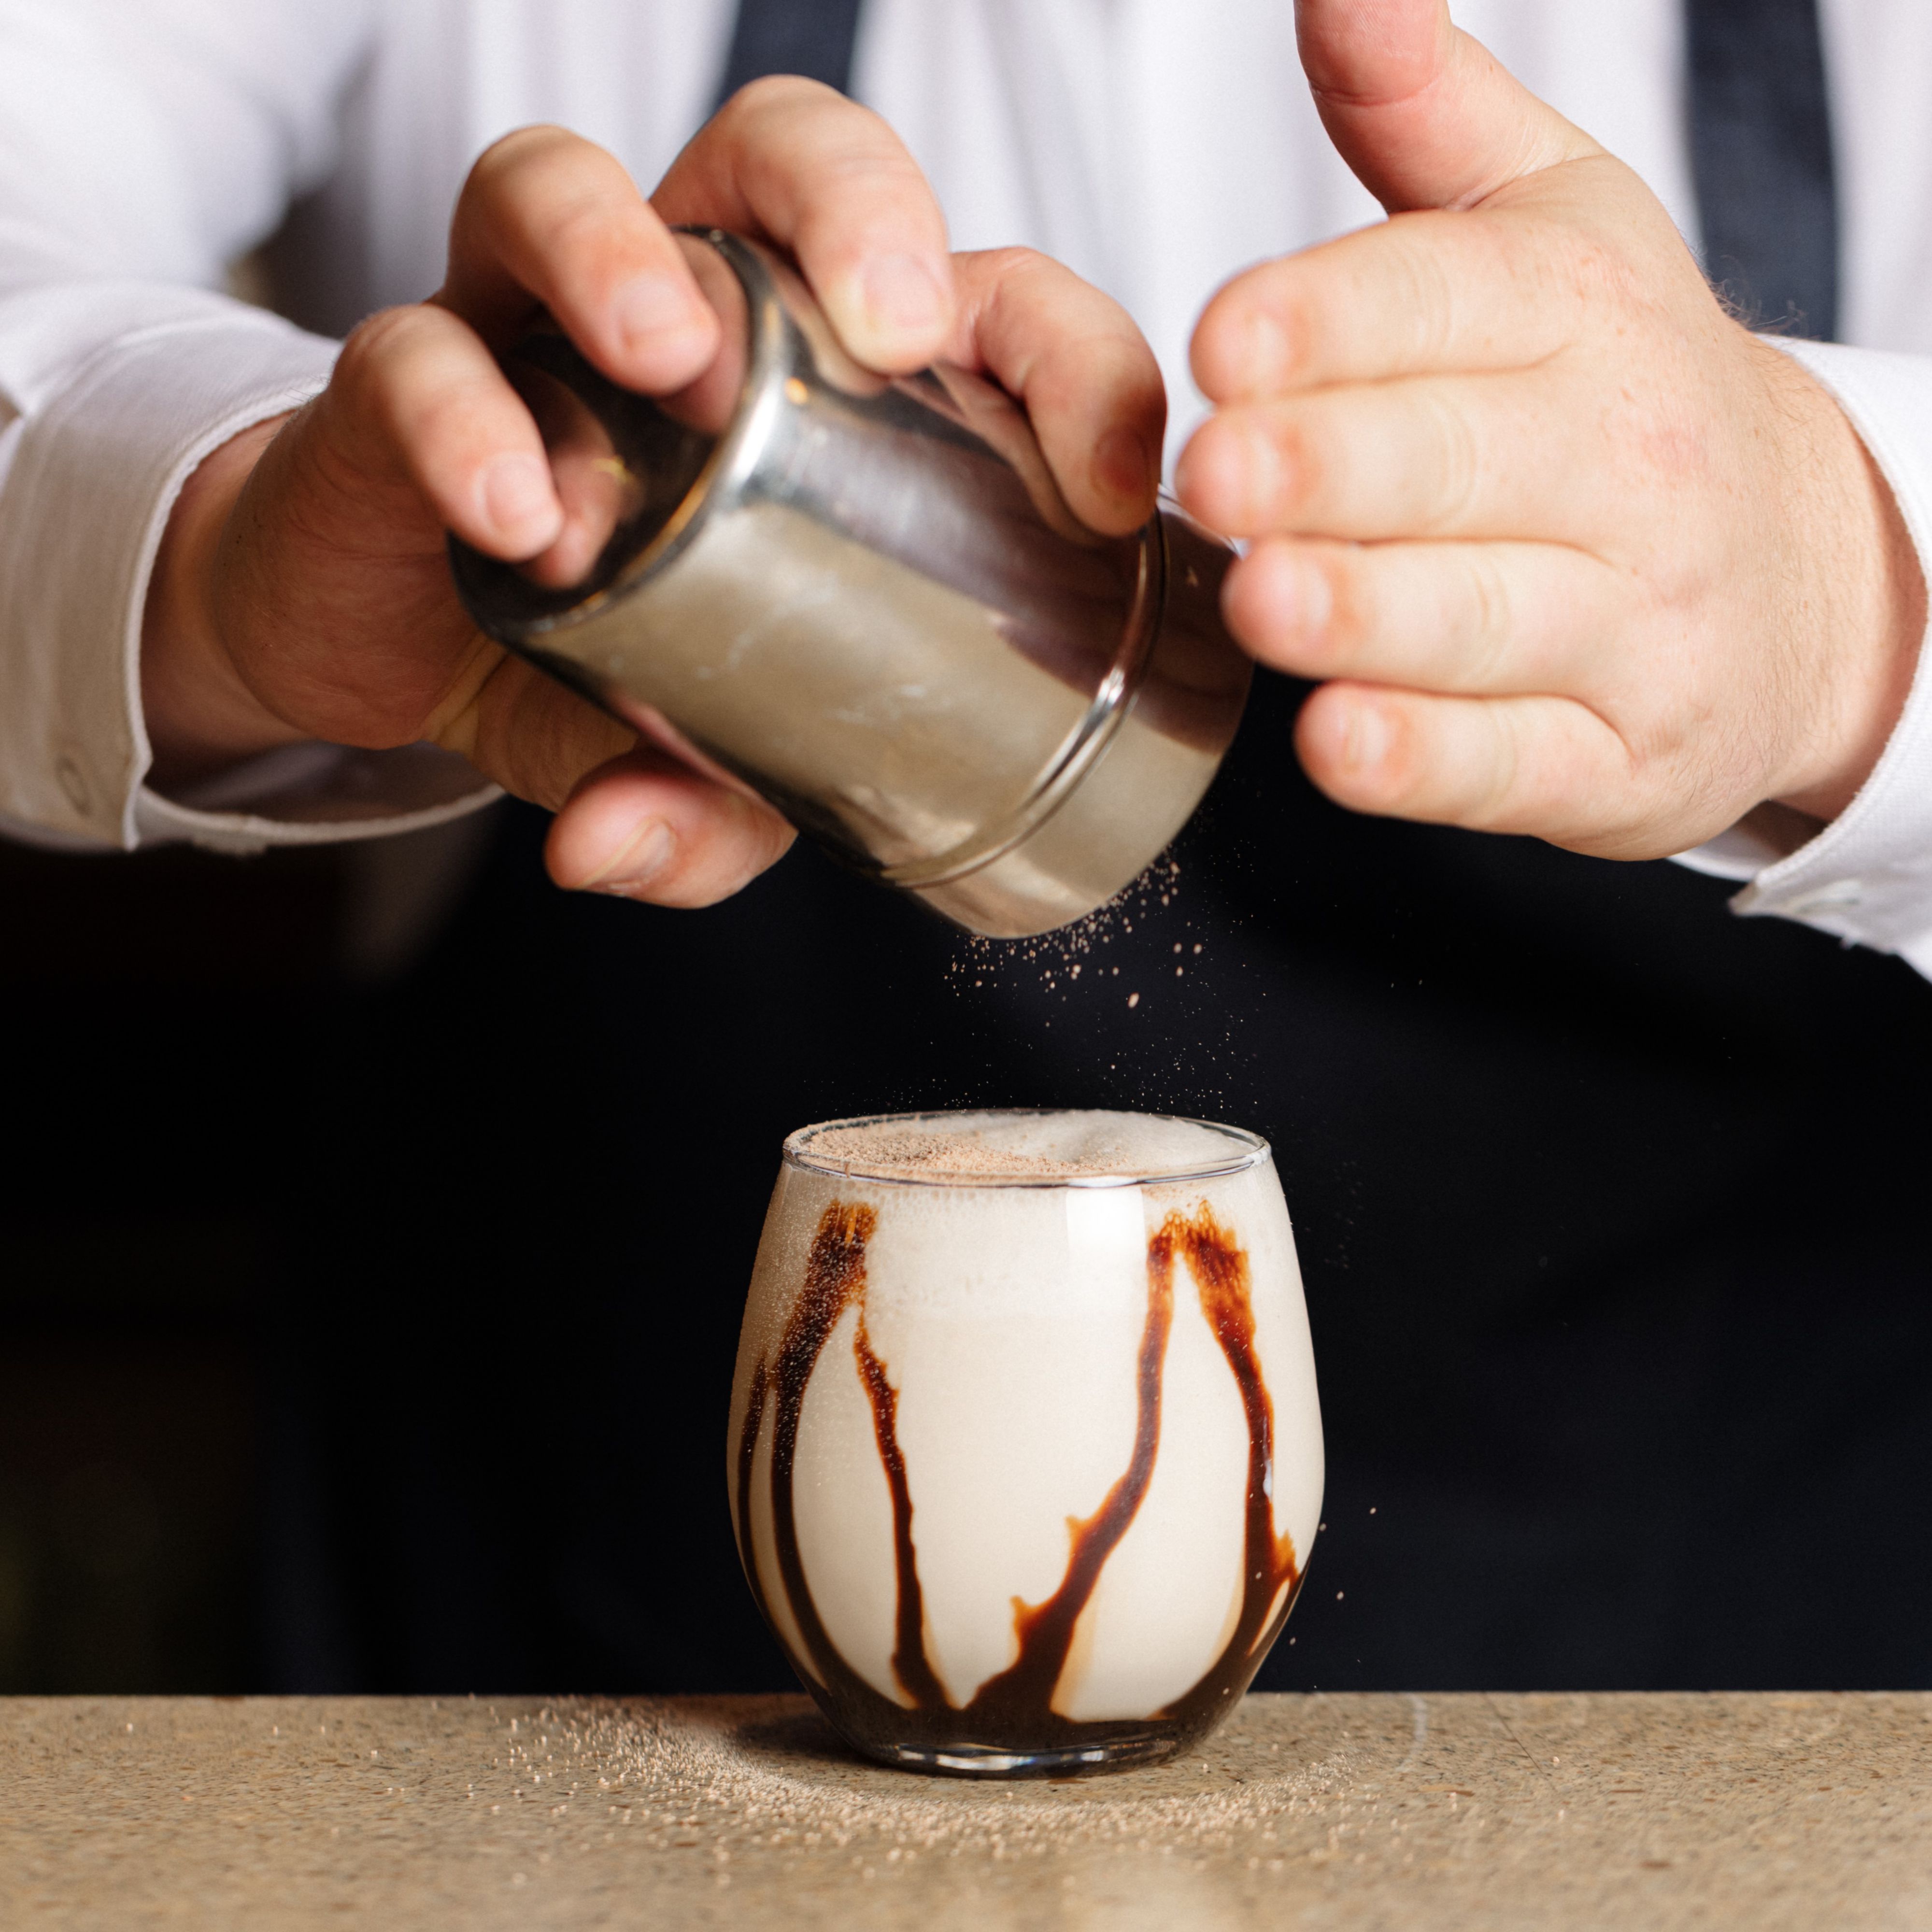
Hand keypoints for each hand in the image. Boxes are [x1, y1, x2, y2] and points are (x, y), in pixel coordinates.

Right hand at [143, 81, 1161, 902]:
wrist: (394, 637)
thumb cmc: (586, 653)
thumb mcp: (689, 747)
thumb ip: (703, 806)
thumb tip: (632, 849)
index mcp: (808, 375)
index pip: (965, 299)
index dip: (1061, 357)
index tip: (1104, 488)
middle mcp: (679, 313)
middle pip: (780, 156)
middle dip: (855, 205)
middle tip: (892, 325)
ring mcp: (527, 330)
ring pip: (562, 187)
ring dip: (622, 255)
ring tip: (671, 362)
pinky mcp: (398, 380)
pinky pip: (412, 356)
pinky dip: (462, 418)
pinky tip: (512, 510)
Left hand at [1175, 0, 1925, 859]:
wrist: (1801, 582)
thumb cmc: (1621, 398)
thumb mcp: (1558, 231)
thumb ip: (1426, 120)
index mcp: (1588, 318)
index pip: (1454, 303)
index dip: (1334, 317)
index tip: (1225, 338)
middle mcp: (1627, 468)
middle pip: (1460, 464)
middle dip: (1335, 468)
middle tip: (1221, 474)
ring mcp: (1634, 628)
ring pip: (1484, 617)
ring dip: (1369, 615)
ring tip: (1265, 600)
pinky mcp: (1620, 760)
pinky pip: (1513, 762)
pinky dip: (1427, 761)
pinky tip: (1339, 743)